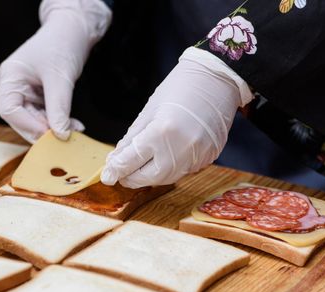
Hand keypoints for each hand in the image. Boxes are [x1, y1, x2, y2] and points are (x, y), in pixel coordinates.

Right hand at [0, 0, 110, 142]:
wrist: (74, 29)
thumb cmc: (62, 44)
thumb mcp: (60, 78)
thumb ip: (58, 108)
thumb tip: (60, 134)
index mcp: (10, 77)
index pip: (10, 110)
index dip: (28, 125)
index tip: (49, 134)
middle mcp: (14, 85)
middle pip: (20, 118)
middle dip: (41, 130)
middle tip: (61, 139)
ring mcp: (26, 90)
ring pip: (34, 119)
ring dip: (53, 128)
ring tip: (73, 132)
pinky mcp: (39, 94)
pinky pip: (45, 114)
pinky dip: (58, 121)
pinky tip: (73, 126)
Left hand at [101, 47, 253, 187]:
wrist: (217, 79)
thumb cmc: (180, 88)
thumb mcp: (148, 111)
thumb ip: (131, 139)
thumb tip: (115, 160)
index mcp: (161, 132)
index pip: (131, 161)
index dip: (116, 170)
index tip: (107, 176)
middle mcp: (181, 149)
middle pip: (149, 177)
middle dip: (132, 178)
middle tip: (121, 174)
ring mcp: (198, 156)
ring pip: (166, 178)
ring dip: (150, 176)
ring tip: (140, 167)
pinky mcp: (209, 158)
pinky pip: (183, 171)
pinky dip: (169, 169)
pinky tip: (163, 159)